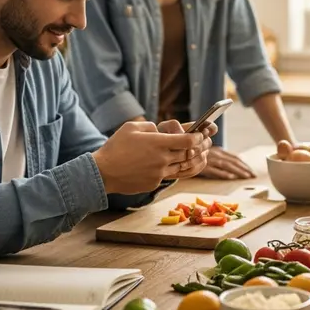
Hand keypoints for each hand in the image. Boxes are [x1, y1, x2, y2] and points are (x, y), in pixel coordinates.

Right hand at [94, 121, 208, 193]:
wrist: (103, 173)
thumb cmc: (115, 147)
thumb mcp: (131, 128)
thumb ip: (150, 126)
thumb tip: (160, 130)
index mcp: (158, 143)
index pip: (188, 140)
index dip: (198, 136)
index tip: (201, 134)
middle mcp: (162, 159)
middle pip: (189, 154)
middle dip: (200, 148)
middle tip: (206, 144)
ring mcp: (159, 173)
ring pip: (183, 168)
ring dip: (192, 161)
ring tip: (199, 155)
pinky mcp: (154, 183)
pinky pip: (169, 176)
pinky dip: (175, 170)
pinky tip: (177, 165)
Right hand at [199, 147, 255, 179]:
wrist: (179, 152)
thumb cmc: (194, 155)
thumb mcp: (207, 153)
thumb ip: (218, 157)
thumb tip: (232, 165)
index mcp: (218, 151)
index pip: (234, 157)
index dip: (244, 164)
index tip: (251, 171)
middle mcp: (215, 154)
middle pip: (232, 162)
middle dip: (244, 169)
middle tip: (253, 175)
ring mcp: (209, 160)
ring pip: (226, 166)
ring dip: (237, 171)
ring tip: (246, 177)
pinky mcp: (202, 166)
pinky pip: (214, 170)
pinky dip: (223, 173)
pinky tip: (231, 177)